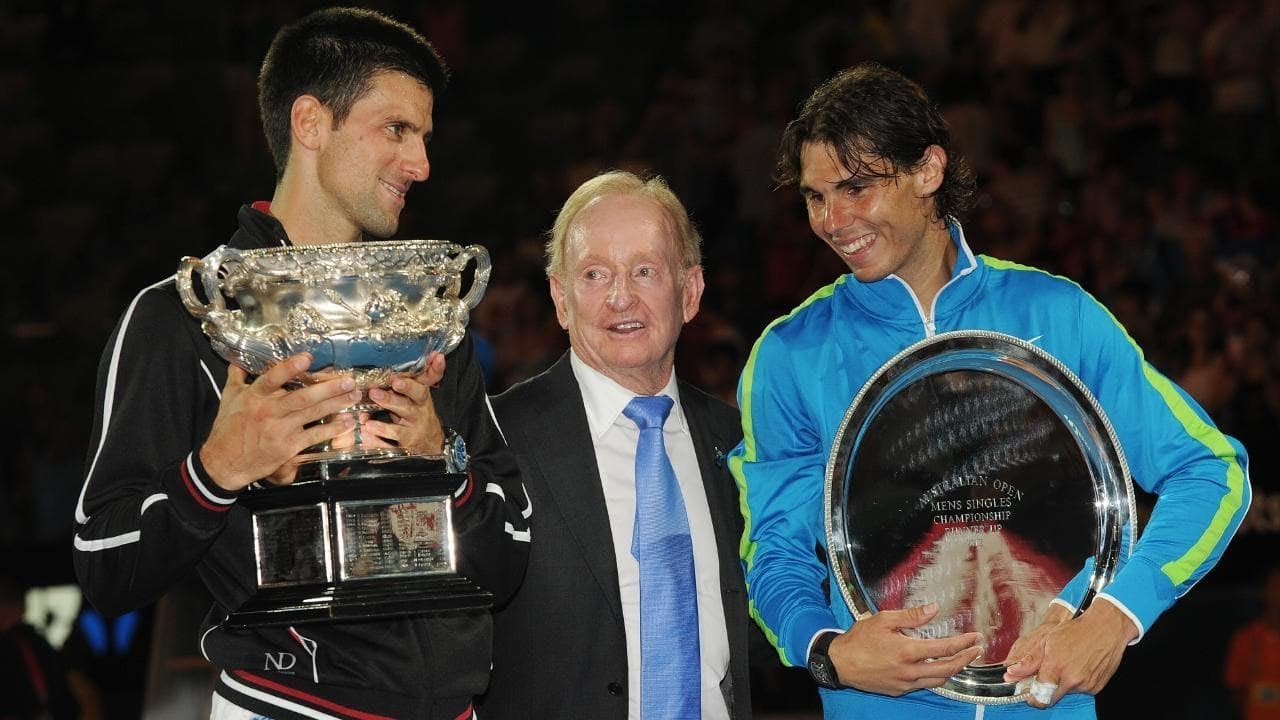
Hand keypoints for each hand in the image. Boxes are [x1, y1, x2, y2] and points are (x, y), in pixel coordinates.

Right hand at [200, 353, 361, 490]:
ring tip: (354, 395)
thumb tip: (240, 358)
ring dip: (336, 404)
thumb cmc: (227, 429)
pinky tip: (346, 422)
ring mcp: (280, 430)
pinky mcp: (288, 447)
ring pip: (312, 414)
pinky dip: (331, 429)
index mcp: (254, 397)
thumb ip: (237, 377)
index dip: (290, 368)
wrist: (224, 463)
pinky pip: (314, 436)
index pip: (273, 379)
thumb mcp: (229, 398)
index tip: (308, 358)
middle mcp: (268, 411)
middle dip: (328, 389)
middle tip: (349, 380)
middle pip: (302, 397)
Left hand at [362, 352, 446, 454]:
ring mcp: (412, 432)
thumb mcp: (421, 393)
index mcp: (422, 398)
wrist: (431, 443)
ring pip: (399, 429)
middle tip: (375, 393)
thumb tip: (436, 353)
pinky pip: (390, 446)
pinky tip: (367, 438)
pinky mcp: (404, 447)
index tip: (408, 373)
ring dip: (383, 426)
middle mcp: (418, 414)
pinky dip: (378, 443)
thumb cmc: (419, 412)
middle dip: (392, 399)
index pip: (425, 385)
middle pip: (407, 406)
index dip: (421, 377)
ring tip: (368, 422)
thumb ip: (425, 374)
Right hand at [829, 603, 984, 695]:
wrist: (840, 663)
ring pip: (938, 680)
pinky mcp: (899, 690)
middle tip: (976, 650)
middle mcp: (909, 670)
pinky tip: (936, 667)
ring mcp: (905, 683)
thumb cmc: (859, 639)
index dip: (963, 643)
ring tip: (961, 659)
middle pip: (948, 668)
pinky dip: (935, 676)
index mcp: (907, 651)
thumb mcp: (883, 620)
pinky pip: (923, 685)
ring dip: (953, 669)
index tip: (975, 638)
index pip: (945, 648)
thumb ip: (911, 616)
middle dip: (966, 659)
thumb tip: (934, 609)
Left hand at [1003, 598, 1137, 707]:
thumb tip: (1011, 673)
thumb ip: (1029, 661)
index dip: (1031, 697)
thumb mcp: (1047, 640)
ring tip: (1067, 664)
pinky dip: (1076, 683)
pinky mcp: (1096, 687)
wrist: (1106, 629)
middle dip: (1045, 691)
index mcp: (1056, 667)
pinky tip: (1078, 667)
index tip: (1028, 694)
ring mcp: (1086, 685)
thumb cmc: (1077, 631)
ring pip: (1066, 693)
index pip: (1039, 696)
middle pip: (1052, 698)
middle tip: (1046, 676)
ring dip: (1062, 684)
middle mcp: (1072, 679)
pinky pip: (1081, 690)